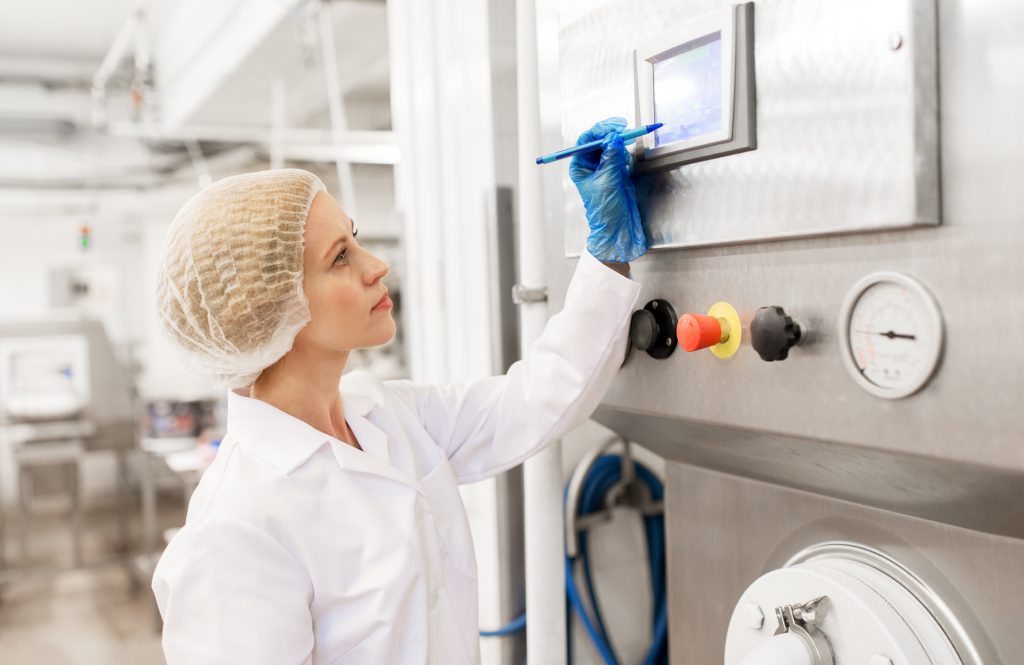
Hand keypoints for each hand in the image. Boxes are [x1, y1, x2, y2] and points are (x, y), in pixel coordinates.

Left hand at [569, 117, 646, 262]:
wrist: (618, 225)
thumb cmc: (604, 209)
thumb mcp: (607, 181)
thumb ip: (610, 158)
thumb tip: (614, 138)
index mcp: (580, 166)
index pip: (586, 140)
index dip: (600, 130)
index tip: (614, 128)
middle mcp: (590, 164)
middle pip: (599, 139)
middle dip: (612, 133)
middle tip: (625, 129)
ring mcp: (604, 166)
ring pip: (611, 144)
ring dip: (620, 141)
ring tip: (628, 145)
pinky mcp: (616, 170)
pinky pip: (620, 153)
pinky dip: (625, 151)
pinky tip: (626, 159)